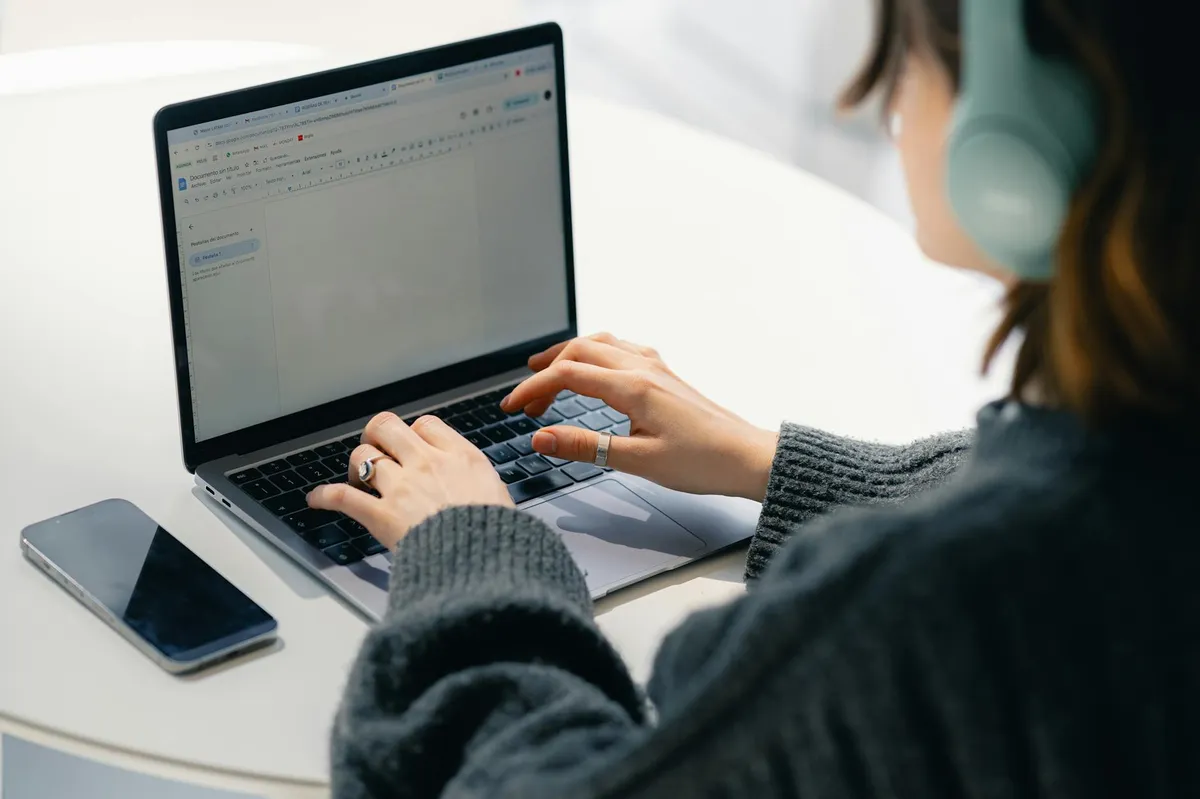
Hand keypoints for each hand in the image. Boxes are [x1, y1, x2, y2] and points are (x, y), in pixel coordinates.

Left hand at [309, 412, 513, 550]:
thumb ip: (476, 481)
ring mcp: (401, 487)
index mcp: (459, 456)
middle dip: (377, 434)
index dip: (414, 432)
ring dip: (356, 466)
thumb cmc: (495, 534)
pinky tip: (316, 499)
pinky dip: (324, 497)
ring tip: (357, 478)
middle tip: (376, 447)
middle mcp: (426, 463)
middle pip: (387, 427)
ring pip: (363, 456)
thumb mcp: (498, 494)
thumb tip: (470, 483)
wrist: (482, 560)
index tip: (412, 443)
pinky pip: (342, 497)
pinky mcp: (381, 514)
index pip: (426, 425)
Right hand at [501, 333, 778, 501]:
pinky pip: (622, 349)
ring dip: (570, 355)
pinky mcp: (666, 376)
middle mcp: (644, 369)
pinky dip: (596, 354)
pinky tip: (596, 371)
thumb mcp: (637, 461)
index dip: (533, 389)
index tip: (513, 407)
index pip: (568, 375)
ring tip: (548, 374)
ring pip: (602, 344)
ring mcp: (657, 369)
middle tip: (526, 399)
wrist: (747, 458)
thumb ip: (586, 447)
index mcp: (633, 387)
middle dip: (546, 370)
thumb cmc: (702, 462)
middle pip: (580, 350)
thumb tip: (542, 438)